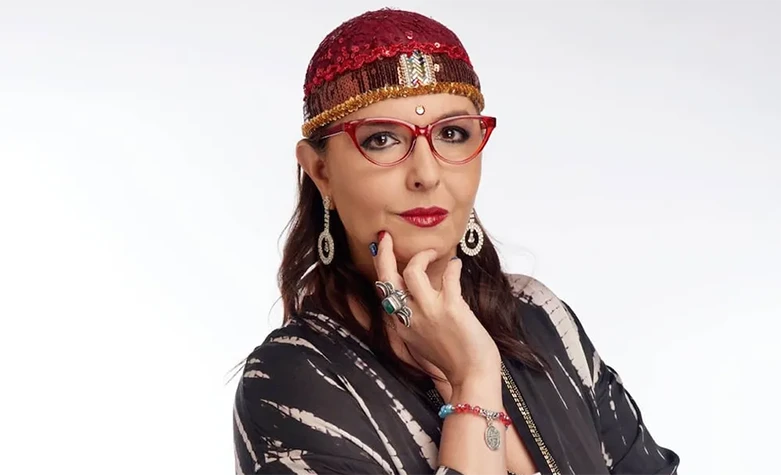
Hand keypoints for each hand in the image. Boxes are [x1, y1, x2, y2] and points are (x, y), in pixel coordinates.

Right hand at [372, 232, 500, 386]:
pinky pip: (448, 276)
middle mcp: (409, 317)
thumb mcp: (421, 342)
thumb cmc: (451, 359)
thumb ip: (412, 321)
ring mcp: (429, 312)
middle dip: (385, 254)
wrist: (472, 376)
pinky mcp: (451, 308)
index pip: (383, 291)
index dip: (381, 268)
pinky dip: (453, 266)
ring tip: (433, 252)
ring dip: (423, 256)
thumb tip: (414, 298)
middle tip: (387, 237)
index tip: (382, 251)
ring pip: (413, 272)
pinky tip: (457, 266)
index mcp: (401, 326)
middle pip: (388, 278)